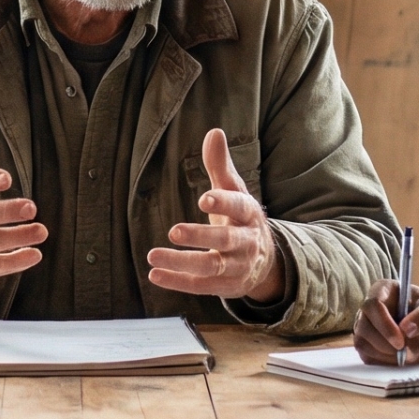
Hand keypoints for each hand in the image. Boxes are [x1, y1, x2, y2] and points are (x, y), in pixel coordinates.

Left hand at [147, 129, 283, 303]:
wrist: (266, 262)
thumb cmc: (241, 218)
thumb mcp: (234, 190)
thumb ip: (220, 165)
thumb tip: (214, 132)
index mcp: (249, 214)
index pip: (239, 206)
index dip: (223, 202)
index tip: (204, 198)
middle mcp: (246, 242)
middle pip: (226, 239)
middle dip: (201, 236)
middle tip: (174, 231)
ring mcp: (237, 267)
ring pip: (211, 266)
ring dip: (182, 262)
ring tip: (152, 255)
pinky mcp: (225, 286)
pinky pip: (201, 285)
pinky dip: (178, 281)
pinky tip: (155, 274)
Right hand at [354, 283, 418, 364]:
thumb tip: (406, 328)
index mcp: (383, 290)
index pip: (372, 305)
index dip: (384, 324)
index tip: (401, 341)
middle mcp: (370, 308)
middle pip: (363, 327)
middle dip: (387, 346)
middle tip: (411, 352)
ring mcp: (366, 327)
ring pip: (363, 345)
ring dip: (389, 356)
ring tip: (415, 355)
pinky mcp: (368, 345)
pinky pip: (369, 358)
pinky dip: (389, 363)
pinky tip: (408, 360)